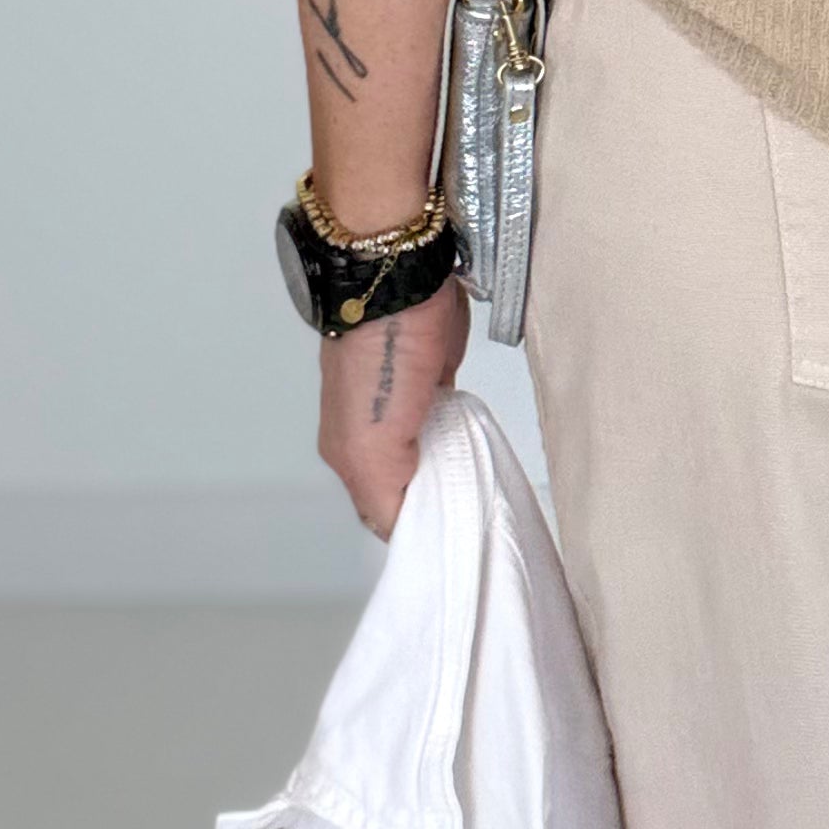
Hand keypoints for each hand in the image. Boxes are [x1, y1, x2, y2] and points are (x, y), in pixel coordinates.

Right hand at [316, 278, 468, 538]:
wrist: (403, 283)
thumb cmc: (381, 358)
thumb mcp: (371, 449)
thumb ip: (384, 498)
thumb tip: (404, 531)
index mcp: (349, 455)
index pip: (383, 513)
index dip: (417, 530)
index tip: (452, 544)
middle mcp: (371, 436)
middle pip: (406, 488)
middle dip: (436, 504)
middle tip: (472, 519)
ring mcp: (404, 408)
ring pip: (430, 457)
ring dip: (452, 472)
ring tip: (480, 491)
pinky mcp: (433, 382)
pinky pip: (449, 425)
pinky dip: (462, 441)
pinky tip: (477, 453)